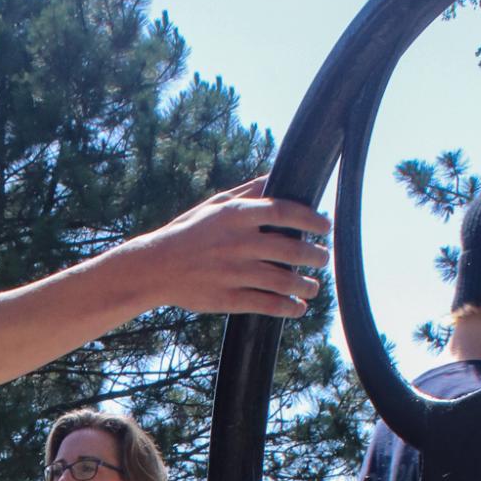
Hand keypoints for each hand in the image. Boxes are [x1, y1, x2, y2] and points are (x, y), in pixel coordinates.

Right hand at [152, 178, 330, 319]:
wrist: (155, 267)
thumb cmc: (188, 232)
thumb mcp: (215, 205)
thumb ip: (248, 191)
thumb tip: (278, 174)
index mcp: (237, 215)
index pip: (285, 212)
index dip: (311, 220)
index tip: (325, 227)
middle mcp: (239, 243)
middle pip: (293, 249)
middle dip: (316, 256)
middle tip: (322, 258)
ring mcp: (235, 272)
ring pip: (285, 280)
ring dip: (307, 285)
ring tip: (313, 287)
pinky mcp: (229, 299)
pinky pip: (269, 304)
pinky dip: (289, 307)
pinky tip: (297, 307)